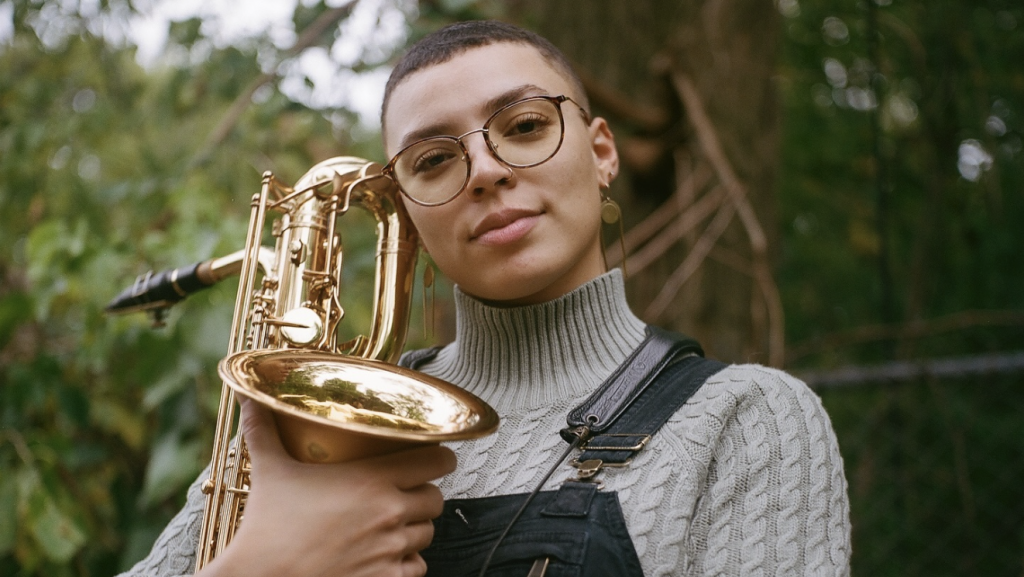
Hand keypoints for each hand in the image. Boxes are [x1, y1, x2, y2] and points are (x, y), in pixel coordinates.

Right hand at [198, 399, 456, 576]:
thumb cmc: (266, 528)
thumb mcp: (270, 472)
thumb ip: (265, 432)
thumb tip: (250, 399)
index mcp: (371, 479)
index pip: (435, 461)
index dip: (440, 459)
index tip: (435, 458)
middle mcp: (389, 513)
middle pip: (435, 498)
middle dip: (422, 496)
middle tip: (403, 495)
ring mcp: (391, 550)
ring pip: (427, 534)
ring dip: (413, 529)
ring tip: (389, 526)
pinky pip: (417, 568)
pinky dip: (405, 563)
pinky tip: (384, 557)